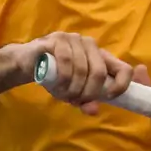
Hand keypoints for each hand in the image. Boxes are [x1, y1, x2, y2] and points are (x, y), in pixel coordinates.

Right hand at [15, 32, 135, 114]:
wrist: (27, 62)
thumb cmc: (55, 76)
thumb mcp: (73, 92)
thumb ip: (85, 101)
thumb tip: (94, 110)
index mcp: (101, 57)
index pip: (124, 68)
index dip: (121, 84)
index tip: (108, 97)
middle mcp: (90, 45)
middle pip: (99, 72)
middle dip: (88, 92)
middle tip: (76, 100)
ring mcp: (74, 39)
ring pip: (82, 69)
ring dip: (72, 88)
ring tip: (63, 94)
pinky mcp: (58, 39)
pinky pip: (66, 61)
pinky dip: (63, 79)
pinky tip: (57, 85)